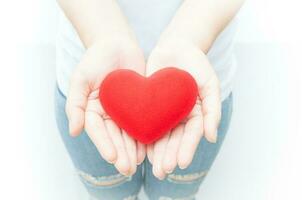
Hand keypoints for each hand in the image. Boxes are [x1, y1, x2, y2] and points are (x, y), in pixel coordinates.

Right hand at [66, 36, 145, 175]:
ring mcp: (124, 111)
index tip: (112, 157)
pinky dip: (146, 135)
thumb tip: (74, 131)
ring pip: (128, 134)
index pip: (98, 131)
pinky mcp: (140, 106)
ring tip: (139, 164)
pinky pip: (143, 122)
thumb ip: (75, 103)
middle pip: (114, 137)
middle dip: (121, 153)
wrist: (117, 43)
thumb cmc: (96, 58)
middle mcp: (108, 114)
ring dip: (133, 150)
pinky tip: (150, 148)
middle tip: (128, 168)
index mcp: (92, 110)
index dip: (104, 145)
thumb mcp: (80, 77)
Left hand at [146, 38, 220, 179]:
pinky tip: (139, 149)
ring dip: (156, 152)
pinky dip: (143, 136)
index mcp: (195, 114)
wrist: (177, 46)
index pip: (191, 135)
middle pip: (174, 139)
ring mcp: (164, 112)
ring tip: (152, 167)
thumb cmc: (197, 64)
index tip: (180, 163)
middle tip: (162, 171)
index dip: (186, 149)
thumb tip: (212, 137)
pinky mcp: (149, 105)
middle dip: (169, 156)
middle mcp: (179, 117)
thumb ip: (213, 109)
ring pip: (160, 135)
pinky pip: (145, 122)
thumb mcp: (210, 84)